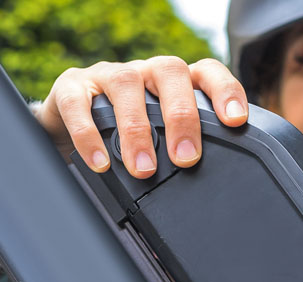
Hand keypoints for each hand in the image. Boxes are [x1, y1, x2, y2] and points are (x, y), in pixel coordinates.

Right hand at [36, 57, 248, 177]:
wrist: (66, 124)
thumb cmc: (125, 132)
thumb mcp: (160, 136)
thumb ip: (184, 148)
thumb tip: (214, 189)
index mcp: (174, 81)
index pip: (207, 71)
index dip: (224, 90)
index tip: (236, 121)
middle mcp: (145, 71)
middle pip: (170, 72)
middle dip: (181, 115)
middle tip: (186, 158)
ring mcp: (107, 74)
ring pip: (126, 83)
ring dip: (137, 128)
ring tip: (144, 169)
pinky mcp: (71, 87)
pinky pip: (79, 103)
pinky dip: (88, 134)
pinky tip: (100, 163)